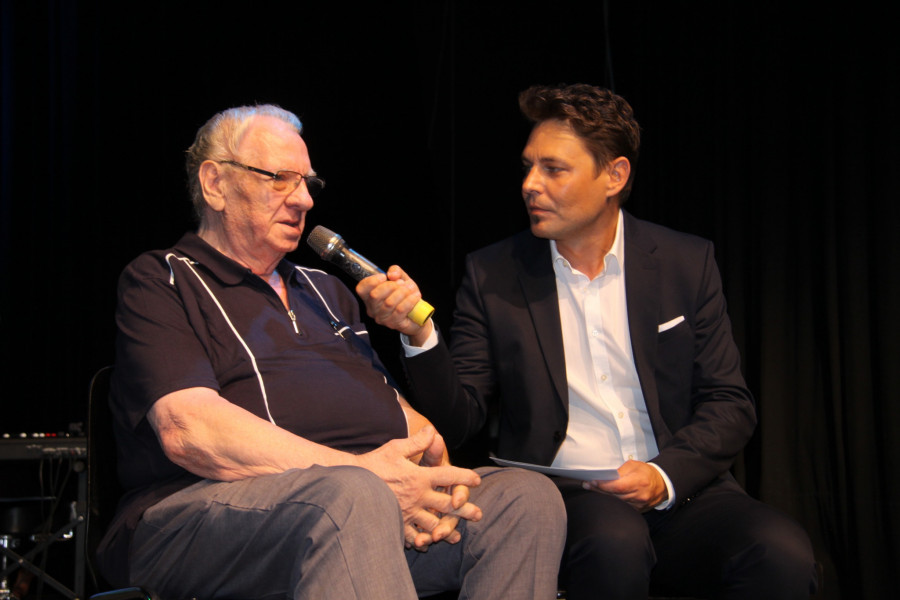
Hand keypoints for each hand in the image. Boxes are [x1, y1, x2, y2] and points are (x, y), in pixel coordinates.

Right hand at [356, 265, 429, 341]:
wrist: (419, 314)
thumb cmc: (406, 295)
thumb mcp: (401, 279)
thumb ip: (395, 272)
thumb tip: (392, 274)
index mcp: (369, 297)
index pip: (361, 289)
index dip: (371, 281)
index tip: (384, 276)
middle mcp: (372, 309)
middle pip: (375, 295)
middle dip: (391, 286)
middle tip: (402, 283)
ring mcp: (382, 318)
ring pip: (389, 303)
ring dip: (403, 292)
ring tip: (411, 289)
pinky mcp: (393, 324)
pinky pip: (400, 310)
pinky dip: (410, 300)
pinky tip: (415, 296)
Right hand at [357, 426, 481, 549]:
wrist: (349, 485)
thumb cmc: (373, 465)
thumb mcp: (395, 449)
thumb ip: (417, 442)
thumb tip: (433, 430)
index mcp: (419, 477)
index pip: (448, 476)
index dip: (464, 477)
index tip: (476, 480)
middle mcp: (417, 496)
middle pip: (447, 505)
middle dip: (464, 510)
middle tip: (479, 515)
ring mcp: (408, 512)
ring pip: (433, 524)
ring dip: (446, 530)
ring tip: (456, 536)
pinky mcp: (396, 523)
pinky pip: (412, 535)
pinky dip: (420, 540)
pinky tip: (426, 544)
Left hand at [583, 460, 667, 511]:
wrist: (662, 484)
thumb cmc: (646, 473)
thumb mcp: (634, 465)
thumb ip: (620, 470)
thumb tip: (605, 475)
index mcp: (639, 482)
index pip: (618, 487)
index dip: (604, 485)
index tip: (592, 482)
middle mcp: (639, 496)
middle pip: (615, 496)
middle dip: (599, 490)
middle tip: (587, 485)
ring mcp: (639, 505)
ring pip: (617, 502)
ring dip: (603, 497)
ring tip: (591, 489)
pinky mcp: (638, 511)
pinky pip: (622, 507)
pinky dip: (612, 502)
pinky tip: (603, 497)